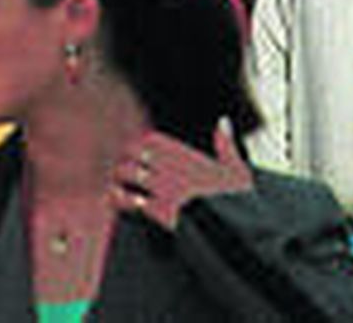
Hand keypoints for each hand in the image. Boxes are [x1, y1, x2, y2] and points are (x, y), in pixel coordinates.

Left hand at [111, 122, 252, 231]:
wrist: (237, 231)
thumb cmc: (238, 203)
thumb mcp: (238, 170)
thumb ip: (226, 145)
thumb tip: (224, 121)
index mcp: (190, 157)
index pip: (155, 141)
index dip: (141, 143)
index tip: (135, 148)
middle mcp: (175, 170)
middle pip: (138, 154)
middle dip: (127, 157)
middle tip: (119, 162)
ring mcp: (167, 190)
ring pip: (133, 174)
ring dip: (120, 176)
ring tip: (114, 179)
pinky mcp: (162, 212)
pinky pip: (134, 202)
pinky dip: (122, 199)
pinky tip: (116, 199)